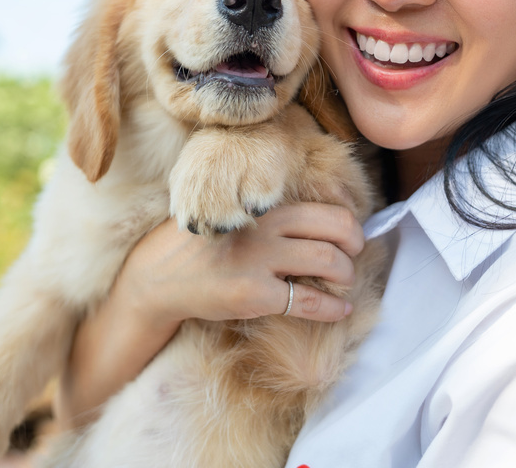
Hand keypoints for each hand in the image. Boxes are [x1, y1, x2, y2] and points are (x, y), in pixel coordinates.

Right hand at [122, 201, 365, 326]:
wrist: (159, 277)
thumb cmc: (200, 245)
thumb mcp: (233, 214)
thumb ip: (269, 214)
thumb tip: (318, 219)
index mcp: (263, 206)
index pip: (325, 209)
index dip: (349, 224)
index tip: (351, 236)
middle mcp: (266, 227)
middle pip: (336, 229)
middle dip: (356, 245)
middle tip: (355, 256)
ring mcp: (260, 260)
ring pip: (328, 261)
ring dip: (347, 275)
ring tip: (345, 283)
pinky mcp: (254, 293)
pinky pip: (308, 300)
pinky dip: (333, 307)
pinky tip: (340, 309)